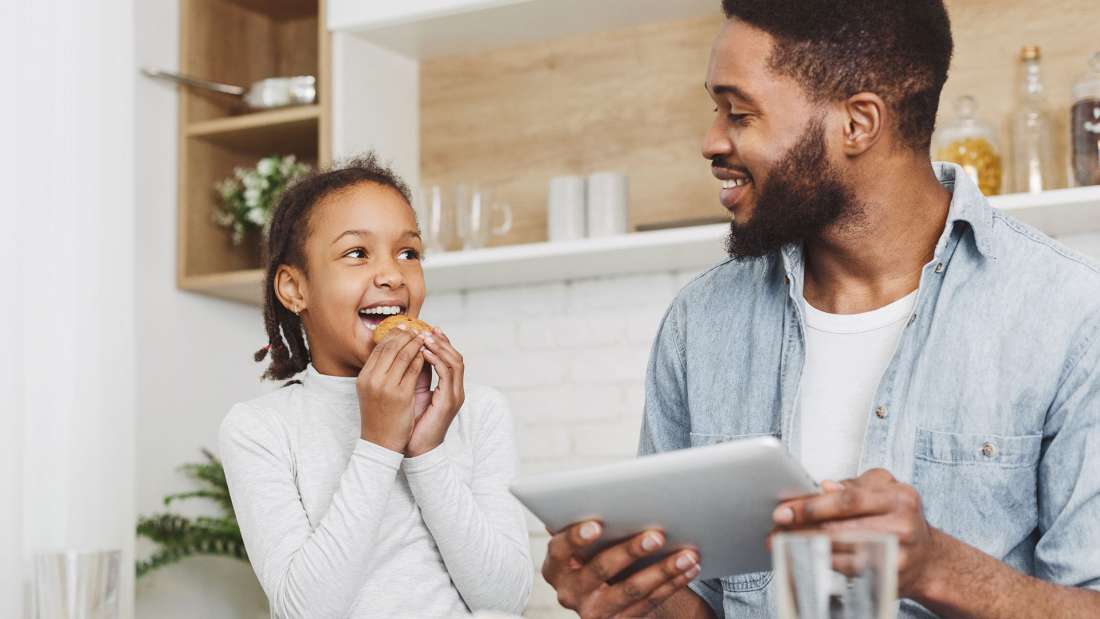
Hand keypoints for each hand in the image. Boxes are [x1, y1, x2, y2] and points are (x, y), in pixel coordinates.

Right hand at [356, 326, 425, 452]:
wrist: (380, 443)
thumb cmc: (379, 416)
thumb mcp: (373, 390)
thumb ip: (382, 371)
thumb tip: (398, 349)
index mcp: (364, 376)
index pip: (380, 347)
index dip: (394, 334)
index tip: (405, 328)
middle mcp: (372, 379)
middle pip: (391, 346)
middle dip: (407, 334)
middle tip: (418, 329)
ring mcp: (386, 386)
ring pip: (404, 354)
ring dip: (416, 343)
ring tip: (425, 338)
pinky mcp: (400, 395)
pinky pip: (414, 369)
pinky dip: (422, 359)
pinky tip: (428, 355)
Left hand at [406, 327, 464, 456]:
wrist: (416, 448)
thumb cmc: (412, 422)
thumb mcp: (414, 392)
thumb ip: (418, 373)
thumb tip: (412, 351)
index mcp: (449, 388)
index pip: (450, 358)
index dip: (441, 342)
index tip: (427, 329)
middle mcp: (456, 390)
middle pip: (456, 356)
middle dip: (442, 341)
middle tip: (427, 329)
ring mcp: (455, 396)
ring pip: (455, 362)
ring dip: (440, 347)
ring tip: (425, 337)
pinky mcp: (449, 402)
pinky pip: (448, 374)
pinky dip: (437, 360)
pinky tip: (424, 353)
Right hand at [542, 520, 700, 617]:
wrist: (598, 598)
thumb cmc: (591, 554)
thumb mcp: (578, 545)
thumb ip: (582, 522)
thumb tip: (592, 494)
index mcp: (555, 566)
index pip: (560, 549)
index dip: (575, 537)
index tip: (596, 525)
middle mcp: (570, 592)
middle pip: (601, 569)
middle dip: (631, 551)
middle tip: (657, 535)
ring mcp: (595, 611)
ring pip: (632, 590)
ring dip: (663, 570)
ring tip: (687, 554)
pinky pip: (650, 603)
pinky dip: (672, 584)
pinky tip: (690, 568)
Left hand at [771, 468, 940, 597]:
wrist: (928, 559)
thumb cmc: (898, 518)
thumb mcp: (884, 491)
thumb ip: (854, 486)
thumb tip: (824, 486)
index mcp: (899, 496)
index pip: (847, 499)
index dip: (813, 505)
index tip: (785, 509)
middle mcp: (902, 525)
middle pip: (841, 527)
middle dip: (802, 527)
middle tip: (777, 527)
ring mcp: (897, 554)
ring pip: (840, 550)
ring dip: (805, 545)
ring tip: (782, 541)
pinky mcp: (888, 578)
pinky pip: (846, 569)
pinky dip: (820, 561)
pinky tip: (802, 555)